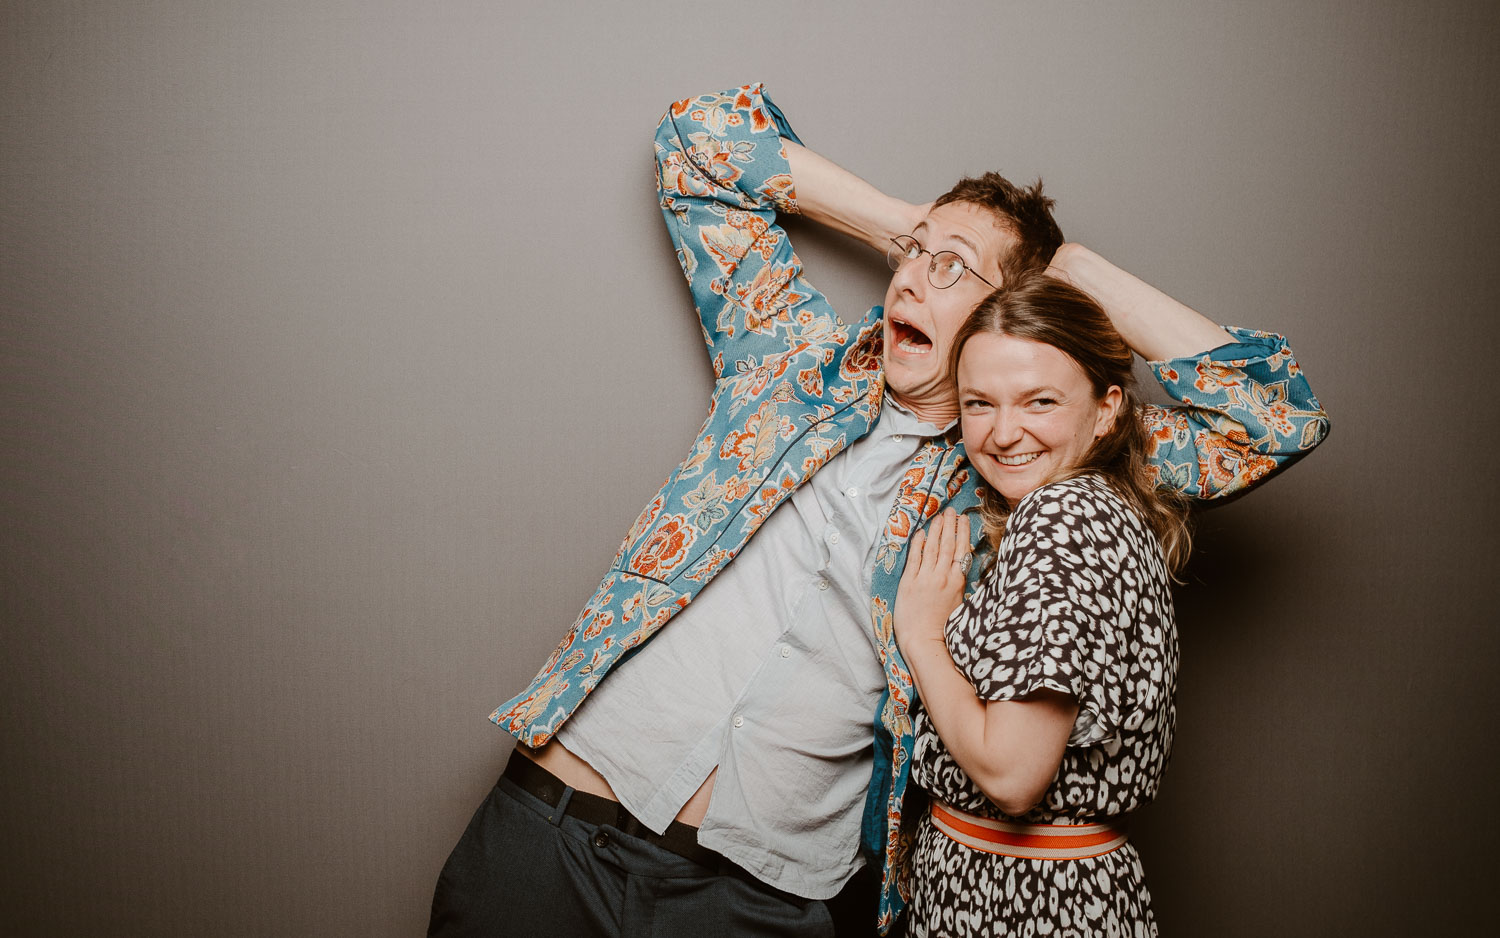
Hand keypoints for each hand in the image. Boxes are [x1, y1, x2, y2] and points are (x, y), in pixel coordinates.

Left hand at [893, 509, 971, 651]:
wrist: (924, 641)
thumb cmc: (943, 628)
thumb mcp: (959, 604)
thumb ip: (959, 586)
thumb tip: (961, 570)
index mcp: (957, 582)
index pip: (961, 551)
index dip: (962, 532)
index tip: (964, 519)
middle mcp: (942, 577)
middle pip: (947, 545)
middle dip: (949, 525)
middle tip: (951, 510)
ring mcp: (925, 578)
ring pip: (932, 548)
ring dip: (935, 530)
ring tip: (938, 516)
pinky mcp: (909, 582)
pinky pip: (914, 558)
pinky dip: (917, 544)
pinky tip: (920, 533)